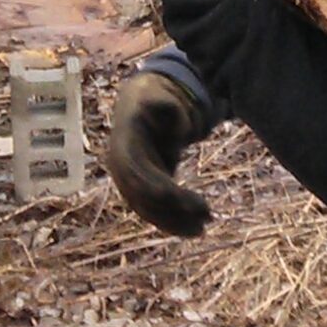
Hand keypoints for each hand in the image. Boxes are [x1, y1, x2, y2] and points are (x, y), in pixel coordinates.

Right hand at [105, 70, 212, 235]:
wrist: (140, 106)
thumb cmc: (154, 100)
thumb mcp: (160, 97)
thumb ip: (169, 108)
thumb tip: (182, 127)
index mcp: (123, 144)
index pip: (134, 170)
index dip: (151, 184)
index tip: (172, 194)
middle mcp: (121, 168)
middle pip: (143, 195)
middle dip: (172, 207)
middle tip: (206, 212)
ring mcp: (128, 182)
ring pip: (147, 210)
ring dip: (173, 222)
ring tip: (202, 229)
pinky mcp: (141, 191)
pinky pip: (153, 212)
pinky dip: (172, 223)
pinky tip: (193, 229)